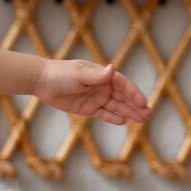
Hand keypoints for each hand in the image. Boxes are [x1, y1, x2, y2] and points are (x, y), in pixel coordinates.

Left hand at [35, 60, 151, 125]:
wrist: (42, 81)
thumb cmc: (61, 73)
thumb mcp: (78, 73)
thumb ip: (95, 75)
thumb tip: (112, 69)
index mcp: (103, 75)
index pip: (123, 85)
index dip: (134, 93)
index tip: (143, 103)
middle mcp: (102, 86)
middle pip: (123, 97)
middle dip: (136, 106)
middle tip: (148, 115)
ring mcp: (95, 98)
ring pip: (116, 107)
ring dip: (129, 112)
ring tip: (142, 120)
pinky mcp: (87, 108)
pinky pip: (103, 114)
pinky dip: (112, 117)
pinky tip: (123, 121)